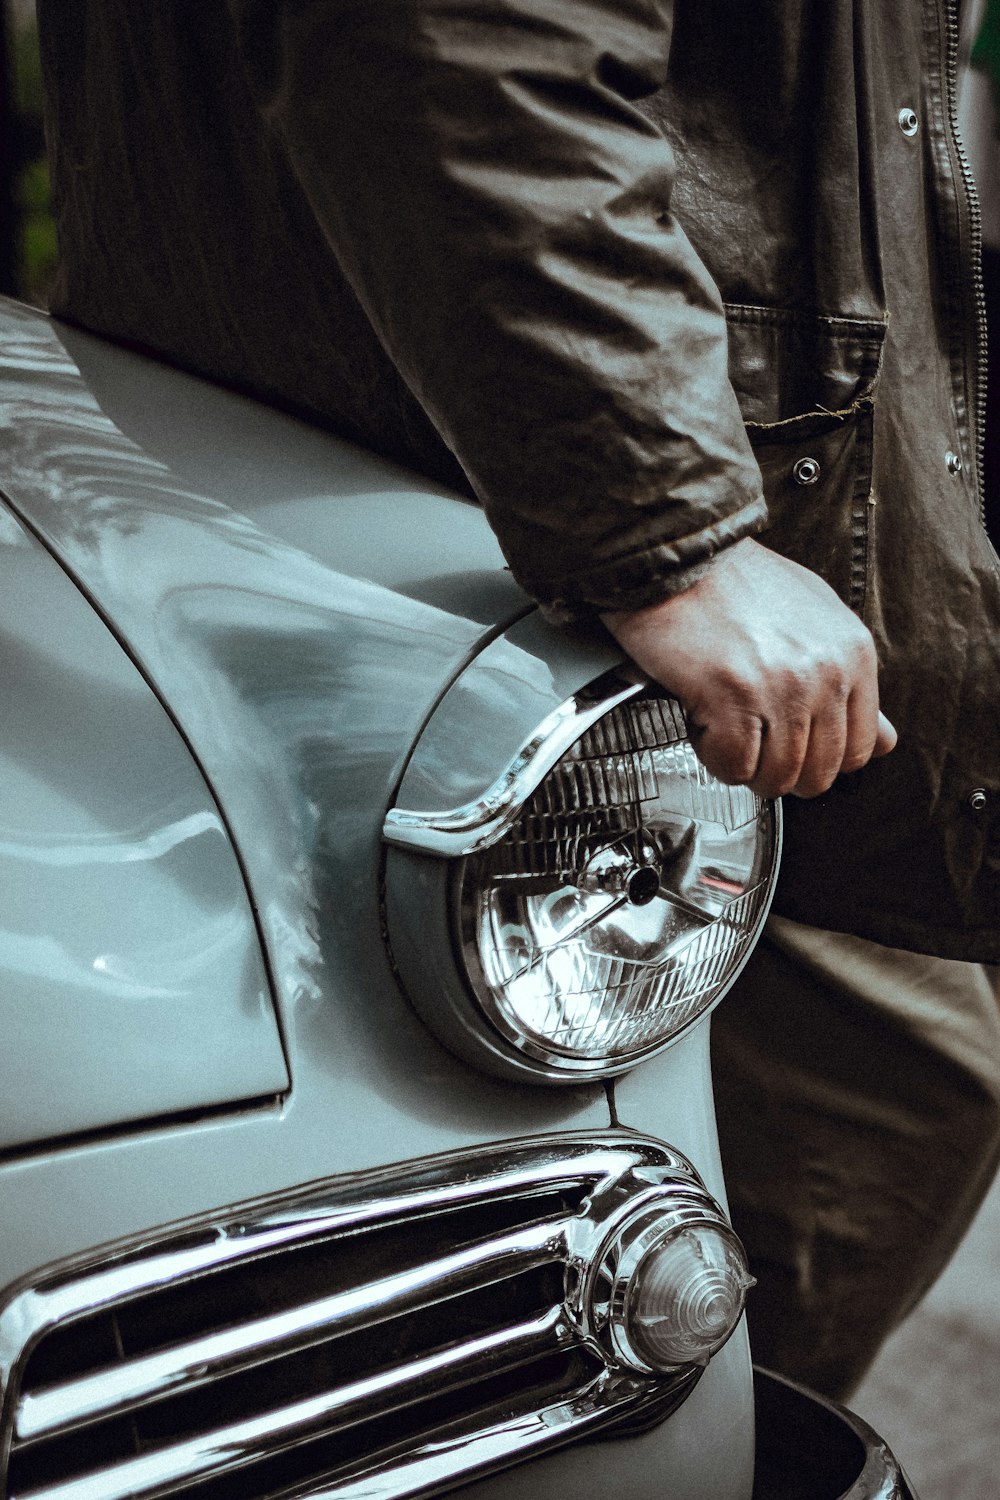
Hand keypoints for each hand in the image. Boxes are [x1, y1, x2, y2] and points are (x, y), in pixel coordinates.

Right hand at [601, 538, 895, 798]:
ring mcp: (782, 687)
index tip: (790, 743)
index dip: (817, 758)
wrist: (677, 556)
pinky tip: (703, 718)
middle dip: (779, 768)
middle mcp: (825, 672)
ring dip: (742, 762)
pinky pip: (732, 765)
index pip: (859, 750)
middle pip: (818, 774)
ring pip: (775, 777)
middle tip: (751, 737)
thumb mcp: (813, 619)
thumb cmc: (734, 583)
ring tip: (723, 723)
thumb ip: (849, 683)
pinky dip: (712, 754)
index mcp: (852, 653)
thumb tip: (883, 740)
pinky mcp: (734, 697)